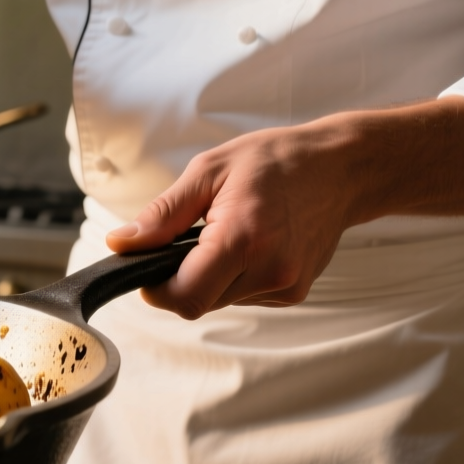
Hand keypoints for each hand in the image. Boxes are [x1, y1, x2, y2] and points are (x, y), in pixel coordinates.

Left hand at [105, 97, 463, 318]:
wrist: (341, 168)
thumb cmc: (276, 161)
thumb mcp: (208, 171)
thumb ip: (162, 215)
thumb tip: (122, 243)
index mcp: (242, 239)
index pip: (185, 298)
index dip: (157, 289)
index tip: (150, 267)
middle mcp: (269, 270)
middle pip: (199, 302)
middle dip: (182, 278)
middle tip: (191, 237)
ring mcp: (286, 285)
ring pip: (221, 300)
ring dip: (211, 276)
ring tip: (228, 232)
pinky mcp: (295, 292)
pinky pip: (246, 296)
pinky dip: (236, 276)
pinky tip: (250, 243)